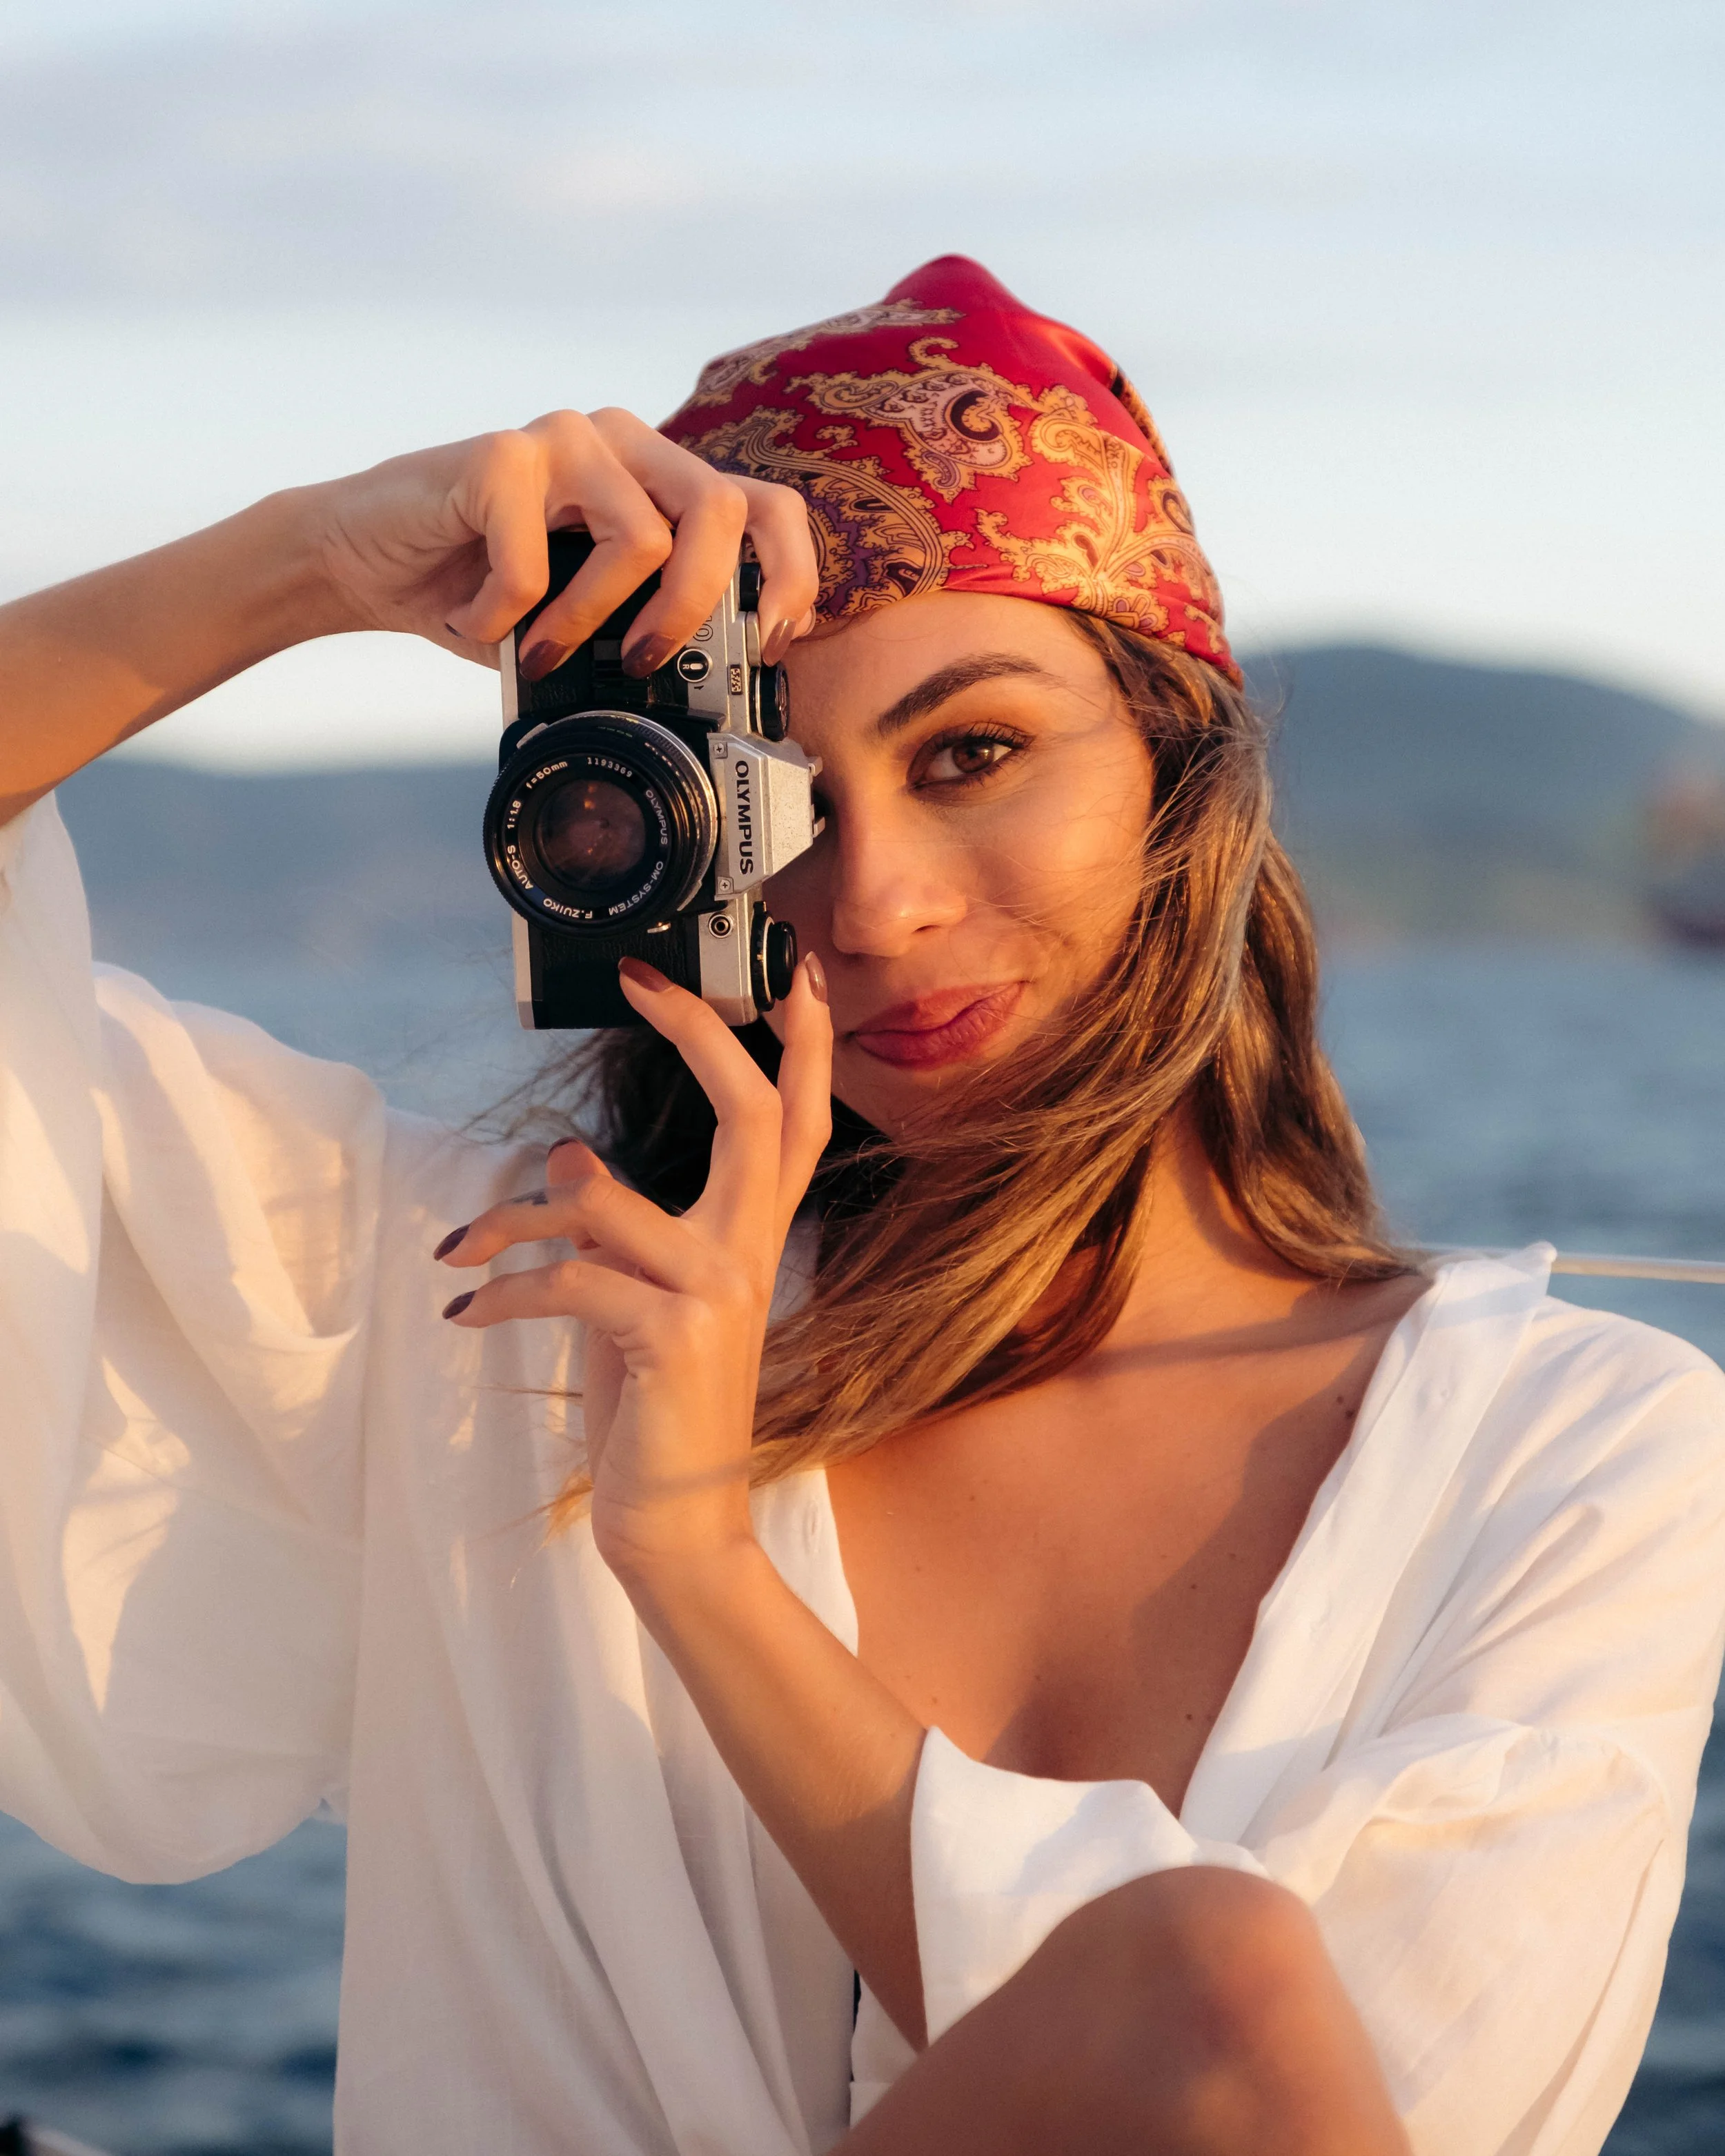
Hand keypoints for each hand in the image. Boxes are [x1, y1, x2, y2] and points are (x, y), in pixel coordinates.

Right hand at [306, 406, 819, 675]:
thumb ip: (647, 630)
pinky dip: (505, 615)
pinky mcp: (500, 456)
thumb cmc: (485, 593)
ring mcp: (566, 439)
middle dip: (692, 608)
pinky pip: (535, 561)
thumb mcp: (586, 622)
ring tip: (538, 649)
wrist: (367, 562)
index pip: (767, 507)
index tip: (765, 647)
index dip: (790, 579)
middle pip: (720, 512)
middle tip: (642, 661)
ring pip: (639, 537)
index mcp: (661, 482)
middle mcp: (625, 444)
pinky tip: (475, 620)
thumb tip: (713, 694)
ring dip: (587, 621)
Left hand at [434, 955, 832, 1581]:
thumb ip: (614, 1226)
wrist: (674, 1524)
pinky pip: (568, 1280)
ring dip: (514, 1214)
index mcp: (750, 1238)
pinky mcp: (671, 1340)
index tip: (776, 963)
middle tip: (640, 977)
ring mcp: (718, 1295)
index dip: (795, 1039)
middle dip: (699, 1032)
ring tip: (461, 1246)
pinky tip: (466, 1315)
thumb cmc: (652, 1405)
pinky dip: (501, 1292)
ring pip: (606, 1199)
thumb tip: (568, 1156)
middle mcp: (749, 1254)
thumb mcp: (636, 1298)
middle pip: (754, 1116)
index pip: (797, 1120)